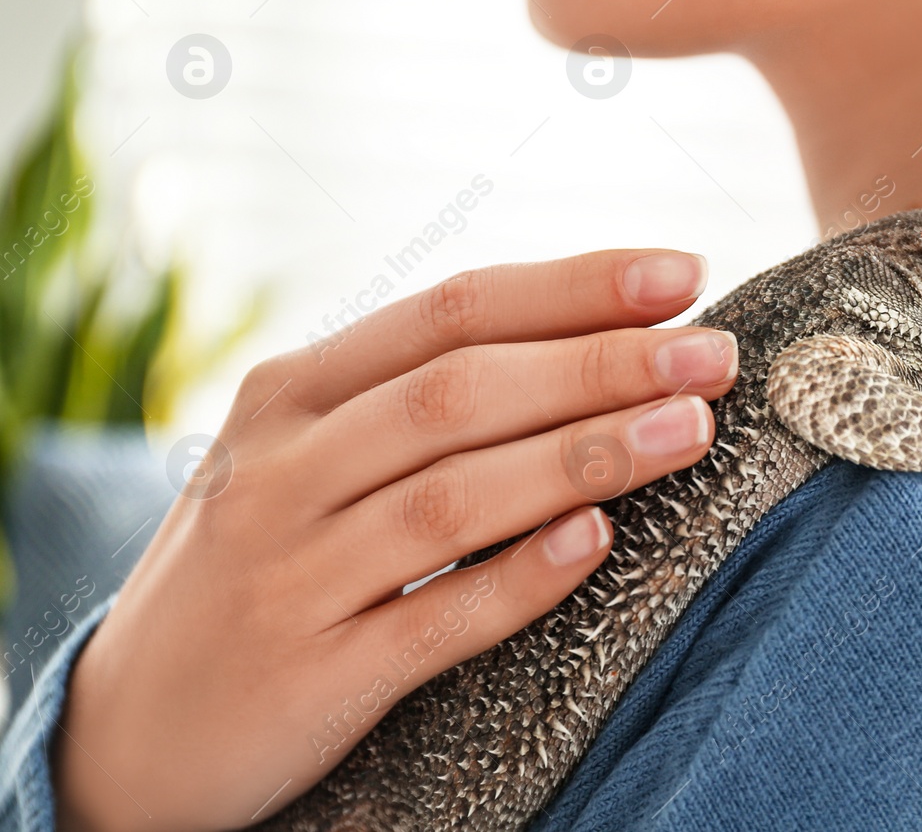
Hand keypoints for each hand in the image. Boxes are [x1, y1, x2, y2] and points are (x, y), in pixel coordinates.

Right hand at [52, 251, 736, 831]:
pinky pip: (434, 620)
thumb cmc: (258, 561)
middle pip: (463, 392)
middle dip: (602, 363)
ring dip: (586, 456)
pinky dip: (519, 578)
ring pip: (456, 497)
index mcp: (289, 394)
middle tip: (714, 353)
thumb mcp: (301, 456)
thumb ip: (414, 397)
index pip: (450, 311)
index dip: (573, 288)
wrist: (127, 727)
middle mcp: (282, 471)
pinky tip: (599, 542)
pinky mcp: (311, 677)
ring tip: (692, 428)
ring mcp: (291, 575)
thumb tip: (587, 337)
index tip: (683, 273)